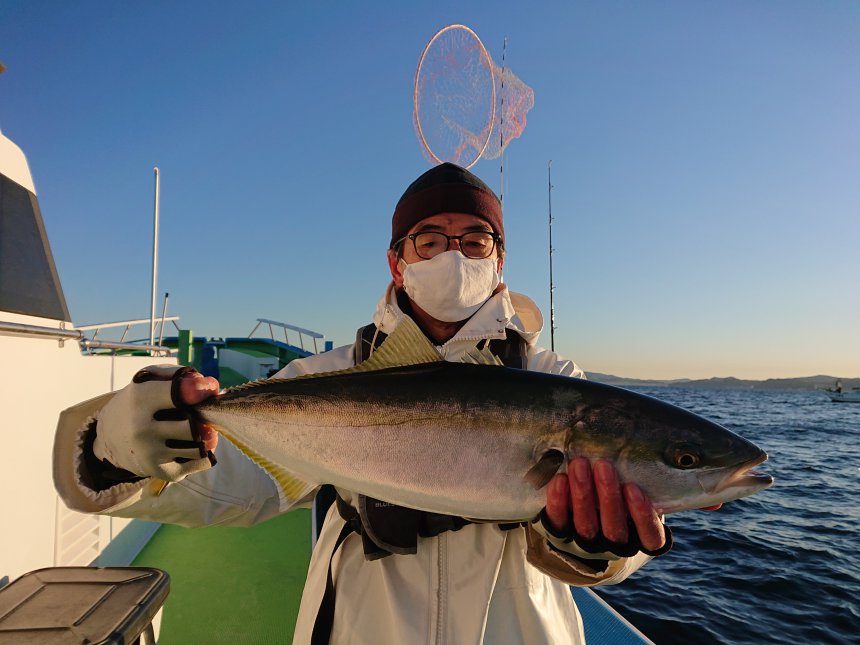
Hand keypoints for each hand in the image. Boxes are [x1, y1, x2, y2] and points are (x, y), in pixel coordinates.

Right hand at [93, 365, 219, 481]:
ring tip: (196, 428)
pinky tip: (191, 443)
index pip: (181, 393)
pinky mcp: (163, 473)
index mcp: (140, 399)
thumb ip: (181, 375)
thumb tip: (212, 387)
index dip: (202, 389)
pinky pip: (202, 461)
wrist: (110, 436)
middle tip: (200, 412)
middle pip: (195, 425)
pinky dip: (203, 451)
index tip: (207, 389)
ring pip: (201, 445)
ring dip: (205, 435)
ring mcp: (152, 454)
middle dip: (204, 416)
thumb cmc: (141, 401)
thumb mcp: (150, 379)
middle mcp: (143, 429)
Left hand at [544, 457, 665, 553]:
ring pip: (585, 526)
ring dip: (582, 494)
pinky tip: (559, 479)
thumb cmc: (618, 494)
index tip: (633, 488)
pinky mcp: (559, 537)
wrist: (582, 518)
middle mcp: (614, 546)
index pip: (650, 536)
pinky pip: (558, 522)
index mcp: (639, 538)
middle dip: (607, 496)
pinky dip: (558, 502)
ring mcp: (585, 545)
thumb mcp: (633, 491)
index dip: (642, 515)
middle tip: (603, 465)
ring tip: (579, 464)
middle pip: (613, 528)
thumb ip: (639, 476)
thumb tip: (654, 438)